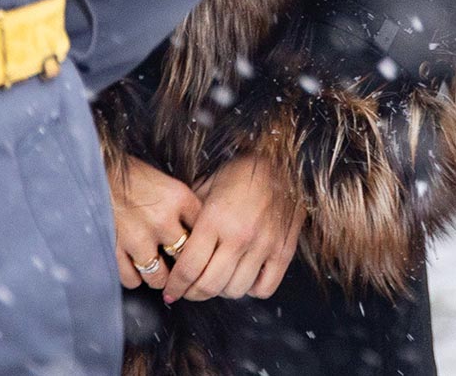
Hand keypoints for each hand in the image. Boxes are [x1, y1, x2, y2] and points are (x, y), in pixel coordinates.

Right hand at [109, 150, 200, 292]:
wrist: (99, 170)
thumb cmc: (135, 177)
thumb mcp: (169, 183)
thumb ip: (185, 208)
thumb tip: (201, 233)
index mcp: (179, 199)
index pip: (203, 232)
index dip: (201, 244)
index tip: (197, 250)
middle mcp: (162, 220)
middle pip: (184, 259)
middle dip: (182, 266)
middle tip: (179, 268)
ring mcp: (138, 237)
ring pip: (158, 277)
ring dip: (159, 277)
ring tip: (158, 272)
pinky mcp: (116, 248)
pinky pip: (131, 279)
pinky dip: (134, 277)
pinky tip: (136, 268)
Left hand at [165, 141, 300, 302]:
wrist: (284, 161)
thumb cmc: (242, 172)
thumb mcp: (208, 186)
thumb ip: (191, 216)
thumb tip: (173, 243)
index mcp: (215, 219)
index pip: (188, 268)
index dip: (175, 286)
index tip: (171, 292)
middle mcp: (239, 236)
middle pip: (209, 285)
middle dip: (193, 293)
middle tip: (189, 290)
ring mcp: (264, 245)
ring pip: (235, 290)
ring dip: (221, 291)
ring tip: (217, 279)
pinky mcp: (284, 250)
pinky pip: (264, 289)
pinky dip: (252, 289)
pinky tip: (245, 276)